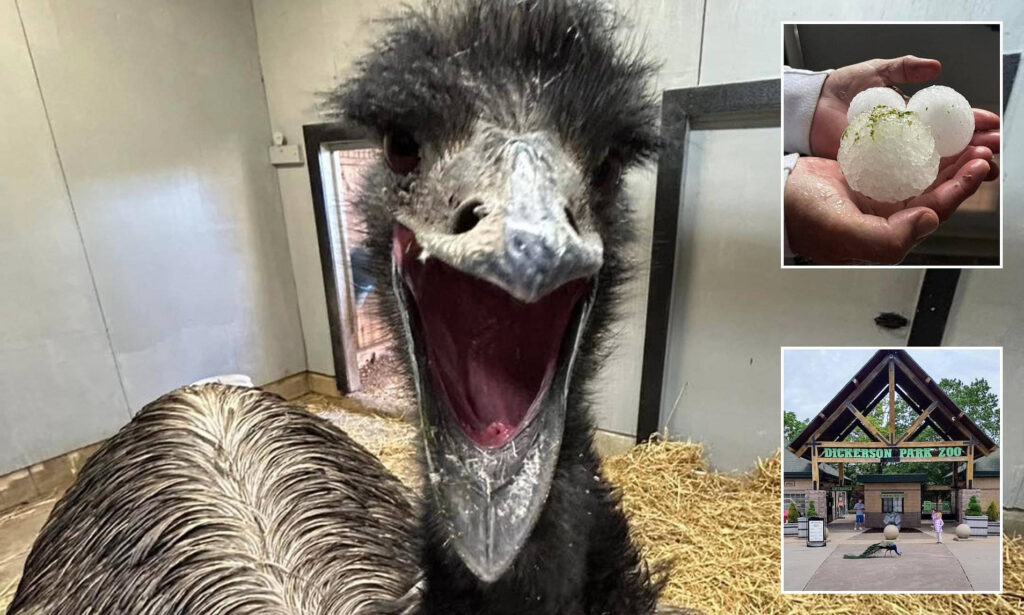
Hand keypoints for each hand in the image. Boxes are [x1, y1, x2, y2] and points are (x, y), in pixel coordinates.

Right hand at [785, 152, 991, 264]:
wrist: (772, 194)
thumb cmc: (800, 215)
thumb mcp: (844, 230)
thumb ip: (888, 236)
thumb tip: (928, 219)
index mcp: (887, 234)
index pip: (933, 210)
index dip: (960, 188)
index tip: (977, 165)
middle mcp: (887, 217)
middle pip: (936, 192)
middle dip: (963, 170)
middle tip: (983, 147)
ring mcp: (879, 196)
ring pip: (924, 176)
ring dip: (948, 158)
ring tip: (968, 140)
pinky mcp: (869, 177)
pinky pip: (903, 161)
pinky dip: (921, 148)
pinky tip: (932, 136)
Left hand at [808, 56, 1000, 162]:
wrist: (812, 108)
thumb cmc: (842, 90)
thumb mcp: (876, 72)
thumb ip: (904, 68)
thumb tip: (935, 67)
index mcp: (914, 114)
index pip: (950, 120)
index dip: (972, 122)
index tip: (990, 125)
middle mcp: (908, 137)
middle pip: (949, 146)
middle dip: (974, 148)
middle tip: (991, 148)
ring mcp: (895, 155)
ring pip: (934, 165)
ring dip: (958, 168)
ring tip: (979, 166)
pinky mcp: (877, 170)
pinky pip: (906, 177)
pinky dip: (926, 181)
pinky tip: (943, 184)